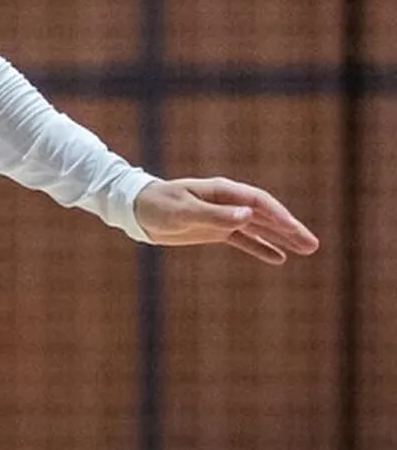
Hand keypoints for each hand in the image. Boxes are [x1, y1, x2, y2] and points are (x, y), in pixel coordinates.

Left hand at [133, 177, 319, 263]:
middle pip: (265, 214)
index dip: (277, 215)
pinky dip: (261, 247)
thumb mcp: (183, 212)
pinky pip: (244, 239)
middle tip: (313, 245)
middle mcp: (226, 202)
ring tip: (307, 250)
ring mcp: (222, 216)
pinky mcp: (215, 230)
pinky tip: (278, 258)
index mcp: (221, 191)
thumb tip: (248, 216)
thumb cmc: (156, 205)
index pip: (257, 202)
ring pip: (259, 227)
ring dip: (282, 238)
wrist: (135, 210)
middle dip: (289, 228)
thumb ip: (214, 215)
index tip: (293, 230)